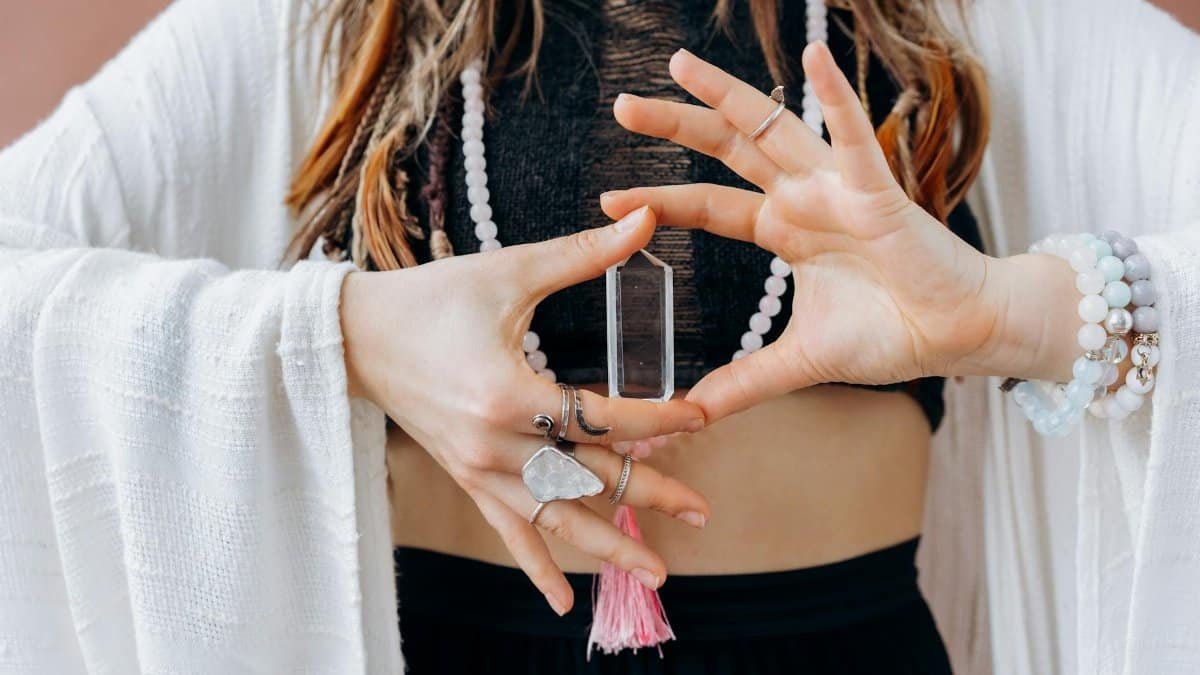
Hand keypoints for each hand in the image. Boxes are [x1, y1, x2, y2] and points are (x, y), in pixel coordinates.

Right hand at [340, 206, 710, 614]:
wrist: (356, 336)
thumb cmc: (432, 300)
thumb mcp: (509, 272)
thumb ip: (583, 254)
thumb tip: (646, 219)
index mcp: (508, 394)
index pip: (601, 419)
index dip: (657, 420)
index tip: (700, 416)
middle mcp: (494, 446)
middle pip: (587, 478)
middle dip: (649, 496)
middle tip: (701, 513)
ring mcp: (478, 472)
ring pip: (554, 519)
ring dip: (606, 546)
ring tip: (655, 571)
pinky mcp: (466, 480)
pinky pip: (508, 532)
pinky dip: (536, 567)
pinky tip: (563, 603)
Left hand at [602, 44, 1058, 421]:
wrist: (960, 335)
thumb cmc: (892, 334)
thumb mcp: (801, 361)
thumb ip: (746, 381)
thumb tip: (692, 412)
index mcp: (784, 230)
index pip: (708, 206)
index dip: (660, 201)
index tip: (607, 199)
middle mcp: (803, 199)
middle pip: (726, 150)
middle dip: (675, 126)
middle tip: (622, 107)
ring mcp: (837, 189)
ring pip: (772, 128)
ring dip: (726, 94)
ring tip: (679, 63)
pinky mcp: (878, 193)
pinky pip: (853, 138)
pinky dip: (835, 96)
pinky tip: (813, 55)